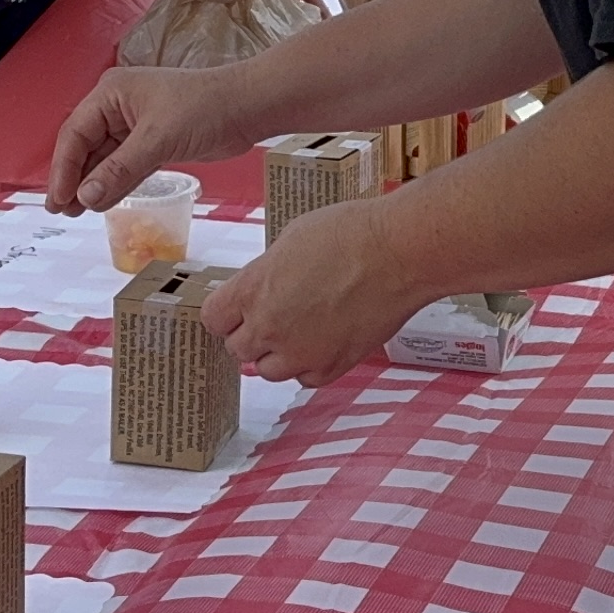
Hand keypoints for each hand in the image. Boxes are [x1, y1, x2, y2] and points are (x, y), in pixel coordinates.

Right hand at [47, 62, 267, 213]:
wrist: (247, 107)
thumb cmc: (204, 109)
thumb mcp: (157, 140)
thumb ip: (119, 170)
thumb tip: (85, 197)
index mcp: (111, 93)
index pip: (75, 133)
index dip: (63, 169)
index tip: (57, 200)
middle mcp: (117, 106)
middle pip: (84, 146)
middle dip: (73, 179)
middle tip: (61, 211)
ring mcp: (135, 124)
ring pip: (104, 158)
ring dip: (91, 184)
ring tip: (75, 213)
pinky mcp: (153, 140)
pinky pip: (124, 165)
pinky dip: (114, 183)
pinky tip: (101, 203)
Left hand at [202, 199, 429, 386]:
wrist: (399, 253)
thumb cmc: (350, 234)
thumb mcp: (290, 239)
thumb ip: (267, 273)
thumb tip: (264, 289)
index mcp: (253, 290)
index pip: (214, 319)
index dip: (225, 314)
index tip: (235, 311)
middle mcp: (269, 327)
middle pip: (237, 349)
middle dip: (250, 334)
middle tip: (271, 318)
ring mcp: (301, 352)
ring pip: (268, 371)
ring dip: (277, 354)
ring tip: (299, 331)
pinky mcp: (333, 366)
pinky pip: (306, 378)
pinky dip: (309, 365)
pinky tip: (322, 342)